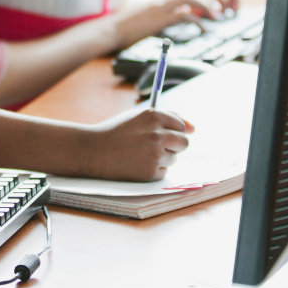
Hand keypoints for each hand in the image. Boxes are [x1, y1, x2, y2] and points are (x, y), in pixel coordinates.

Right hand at [79, 106, 194, 181]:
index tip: (158, 134)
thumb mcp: (138, 117)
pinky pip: (164, 171)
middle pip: (183, 143)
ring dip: (162, 157)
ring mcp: (155, 154)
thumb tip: (194, 128)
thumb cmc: (116, 132)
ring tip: (139, 154)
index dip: (171, 131)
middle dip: (173, 145)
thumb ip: (167, 118)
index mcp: (154, 116)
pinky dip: (154, 169)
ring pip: (174, 158)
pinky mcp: (151, 172)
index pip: (181, 125)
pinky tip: (136, 164)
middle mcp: (157, 134)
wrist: (93, 150)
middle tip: (153, 146)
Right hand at [112, 0, 241, 48]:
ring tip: (219, 15)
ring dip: (209, 3)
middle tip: (231, 11)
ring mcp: (167, 3)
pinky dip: (195, 19)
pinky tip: (202, 28)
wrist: (119, 26)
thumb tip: (207, 14)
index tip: (234, 6)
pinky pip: (181, 13)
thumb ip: (188, 8)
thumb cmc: (145, 20)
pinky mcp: (160, 16)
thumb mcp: (170, 10)